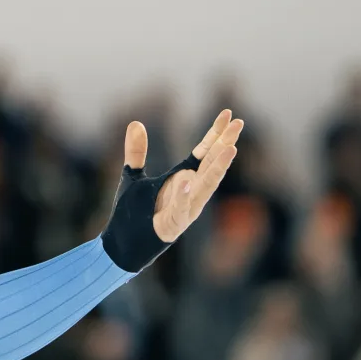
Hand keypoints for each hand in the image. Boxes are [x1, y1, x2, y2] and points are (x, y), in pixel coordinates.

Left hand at [123, 108, 243, 243]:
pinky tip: (187, 178)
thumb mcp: (133, 176)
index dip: (216, 133)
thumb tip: (136, 122)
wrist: (121, 245)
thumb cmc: (132, 213)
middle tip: (239, 124)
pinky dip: (184, 195)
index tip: (229, 114)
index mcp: (182, 179)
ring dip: (218, 169)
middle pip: (211, 166)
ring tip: (230, 148)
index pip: (204, 152)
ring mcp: (184, 210)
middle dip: (225, 145)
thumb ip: (137, 151)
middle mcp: (189, 193)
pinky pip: (181, 209)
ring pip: (206, 187)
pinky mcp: (172, 226)